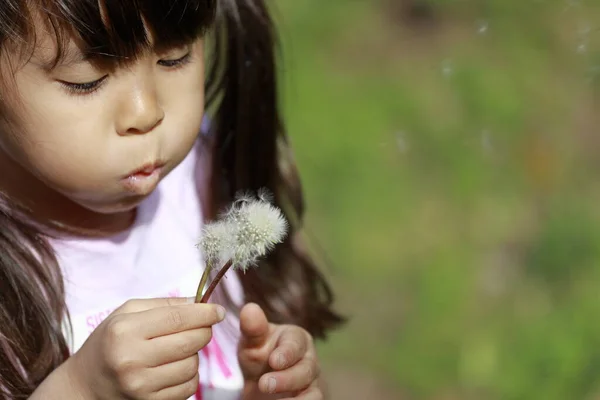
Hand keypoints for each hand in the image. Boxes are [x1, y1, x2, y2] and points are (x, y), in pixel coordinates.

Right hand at [67, 297, 225, 399]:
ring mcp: (141, 385)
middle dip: (204, 331)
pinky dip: (189, 375)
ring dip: (194, 354)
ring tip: (178, 350)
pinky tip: (174, 368)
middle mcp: (132, 359)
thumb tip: (199, 302)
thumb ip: (164, 304)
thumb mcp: (126, 313)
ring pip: (193, 365)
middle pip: (190, 341)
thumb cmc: (109, 342)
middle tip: (201, 327)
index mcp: (125, 330)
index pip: (178, 318)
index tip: (218, 310)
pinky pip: (189, 387)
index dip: (205, 313)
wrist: (85, 386)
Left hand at [238, 303, 321, 399]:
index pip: (296, 343)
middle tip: (264, 384)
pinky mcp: (312, 398)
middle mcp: (309, 359)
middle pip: (307, 369)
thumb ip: (252, 328)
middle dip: (287, 378)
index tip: (273, 361)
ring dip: (294, 399)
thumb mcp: (251, 342)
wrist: (261, 382)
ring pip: (313, 391)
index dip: (286, 353)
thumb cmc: (259, 354)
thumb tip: (249, 308)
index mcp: (296, 338)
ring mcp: (312, 381)